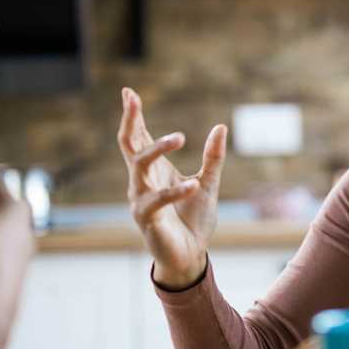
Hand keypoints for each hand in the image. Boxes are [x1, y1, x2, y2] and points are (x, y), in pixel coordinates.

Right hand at [116, 87, 227, 288]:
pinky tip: (193, 185)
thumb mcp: (208, 183)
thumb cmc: (193, 220)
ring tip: (181, 137)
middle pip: (129, 145)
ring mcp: (140, 199)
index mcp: (154, 171)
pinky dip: (175, 191)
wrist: (191, 256)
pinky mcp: (146, 219)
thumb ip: (212, 158)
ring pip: (139, 166)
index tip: (128, 92)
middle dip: (130, 121)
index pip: (138, 138)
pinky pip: (156, 200)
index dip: (132, 116)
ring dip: (158, 149)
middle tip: (133, 99)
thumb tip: (220, 127)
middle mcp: (142, 181)